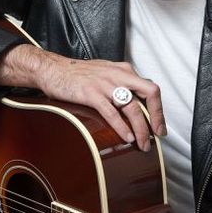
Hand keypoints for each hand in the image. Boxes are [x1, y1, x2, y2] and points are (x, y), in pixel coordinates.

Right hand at [0, 44, 166, 151]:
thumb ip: (121, 84)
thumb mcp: (106, 73)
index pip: (150, 88)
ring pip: (132, 107)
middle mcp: (119, 74)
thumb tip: (135, 104)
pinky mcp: (91, 93)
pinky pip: (112, 112)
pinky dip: (122, 127)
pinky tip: (127, 137)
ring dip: (141, 128)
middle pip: (149, 93)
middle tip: (158, 135)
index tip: (159, 125)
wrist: (52, 69)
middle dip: (157, 116)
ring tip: (142, 143)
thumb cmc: (78, 74)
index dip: (158, 109)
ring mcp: (105, 84)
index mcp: (124, 70)